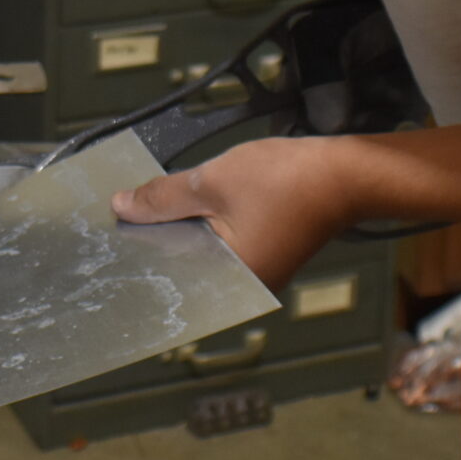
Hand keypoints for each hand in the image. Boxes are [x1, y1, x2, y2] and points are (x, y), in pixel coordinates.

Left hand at [111, 137, 358, 290]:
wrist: (349, 172)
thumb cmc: (292, 180)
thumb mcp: (213, 182)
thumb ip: (163, 197)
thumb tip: (123, 206)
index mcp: (231, 281)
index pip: (168, 274)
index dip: (138, 246)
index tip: (111, 229)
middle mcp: (244, 287)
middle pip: (183, 263)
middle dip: (159, 234)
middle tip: (128, 210)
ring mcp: (257, 272)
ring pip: (202, 250)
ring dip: (183, 226)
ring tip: (159, 202)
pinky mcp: (265, 254)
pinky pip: (222, 242)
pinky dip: (206, 223)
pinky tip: (193, 202)